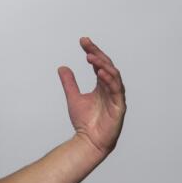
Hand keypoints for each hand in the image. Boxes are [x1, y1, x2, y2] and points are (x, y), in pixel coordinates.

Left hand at [59, 37, 126, 158]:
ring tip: (91, 57)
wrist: (88, 141)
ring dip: (103, 65)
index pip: (99, 64)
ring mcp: (116, 97)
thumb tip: (62, 68)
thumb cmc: (85, 122)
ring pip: (113, 76)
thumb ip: (69, 83)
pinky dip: (109, 80)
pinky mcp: (119, 107)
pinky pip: (116, 91)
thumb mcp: (73, 97)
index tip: (83, 41)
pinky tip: (101, 72)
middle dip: (97, 54)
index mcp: (102, 85)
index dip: (92, 52)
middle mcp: (111, 88)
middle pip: (107, 66)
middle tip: (87, 44)